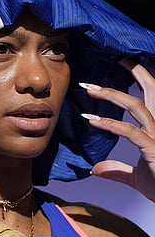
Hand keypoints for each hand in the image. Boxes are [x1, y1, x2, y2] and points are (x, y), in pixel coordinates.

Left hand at [80, 58, 154, 201]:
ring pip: (136, 107)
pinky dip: (110, 124)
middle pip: (152, 91)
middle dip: (135, 72)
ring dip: (111, 95)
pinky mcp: (154, 149)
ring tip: (89, 89)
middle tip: (114, 59)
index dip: (141, 77)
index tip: (122, 63)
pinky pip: (130, 132)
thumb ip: (118, 170)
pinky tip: (92, 120)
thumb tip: (96, 169)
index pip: (151, 96)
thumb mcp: (138, 177)